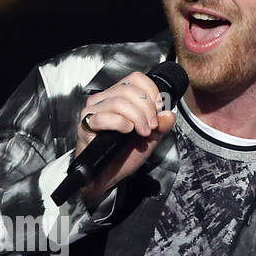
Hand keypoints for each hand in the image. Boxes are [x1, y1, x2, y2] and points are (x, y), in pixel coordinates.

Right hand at [76, 71, 175, 207]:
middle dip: (147, 109)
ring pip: (119, 102)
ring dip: (137, 118)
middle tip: (152, 127)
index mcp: (119, 96)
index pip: (136, 78)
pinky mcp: (86, 125)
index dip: (151, 91)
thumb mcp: (150, 138)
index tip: (158, 110)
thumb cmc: (124, 155)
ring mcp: (93, 111)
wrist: (108, 177)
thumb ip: (161, 125)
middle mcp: (104, 99)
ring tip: (142, 132)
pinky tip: (127, 131)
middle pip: (129, 90)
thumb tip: (169, 114)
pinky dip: (120, 123)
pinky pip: (104, 117)